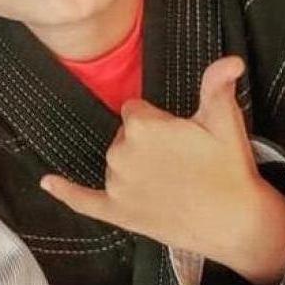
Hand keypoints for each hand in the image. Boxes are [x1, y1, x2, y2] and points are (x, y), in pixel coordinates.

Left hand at [41, 56, 284, 284]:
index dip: (159, 121)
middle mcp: (120, 153)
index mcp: (140, 126)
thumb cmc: (229, 168)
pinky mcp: (116, 212)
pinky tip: (48, 182)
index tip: (180, 135)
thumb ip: (217, 84)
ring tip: (170, 181)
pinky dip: (65, 191)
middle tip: (180, 160)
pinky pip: (83, 200)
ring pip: (116, 162)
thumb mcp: (225, 120)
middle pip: (125, 134)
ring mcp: (116, 185)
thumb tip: (231, 59)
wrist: (235, 224)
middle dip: (147, 142)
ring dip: (134, 166)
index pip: (135, 110)